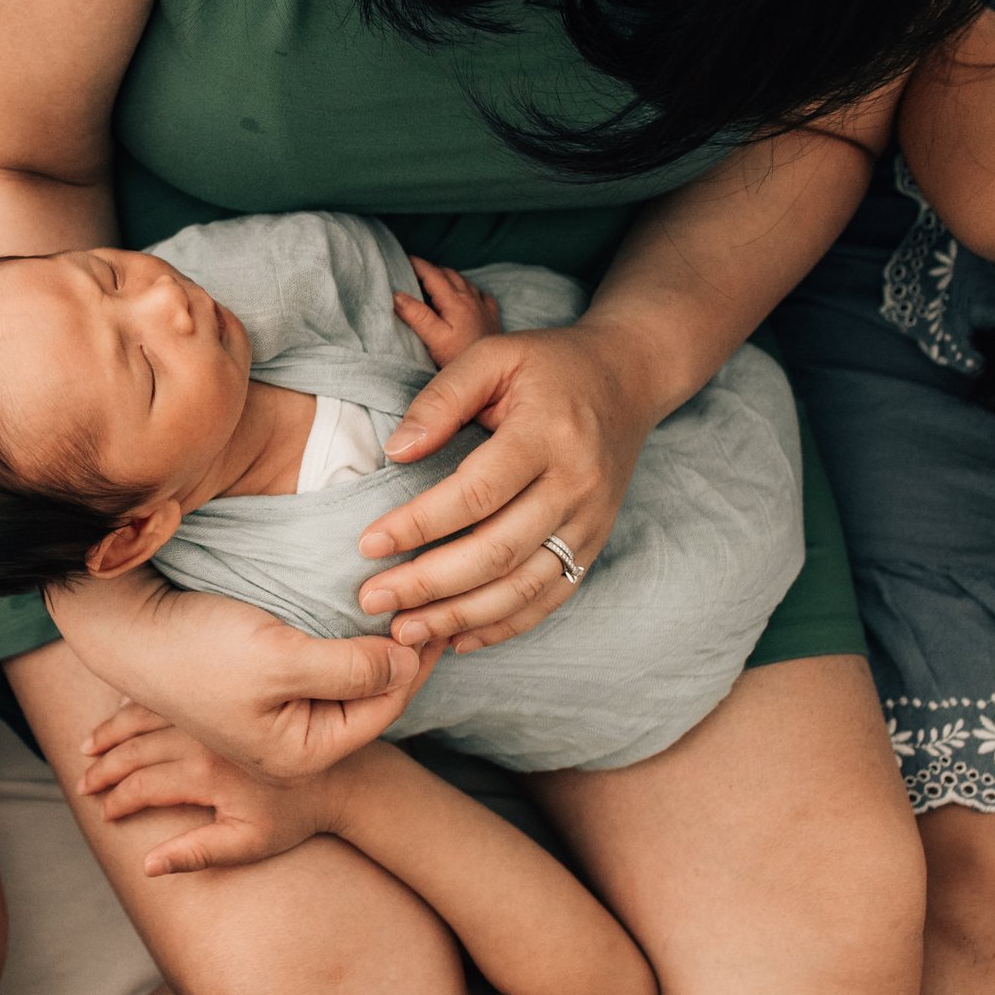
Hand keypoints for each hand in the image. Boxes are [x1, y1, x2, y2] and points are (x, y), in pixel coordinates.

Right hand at [54, 573, 434, 780]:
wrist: (128, 627)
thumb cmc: (197, 650)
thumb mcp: (282, 660)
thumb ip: (350, 667)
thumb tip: (408, 658)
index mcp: (300, 754)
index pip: (383, 709)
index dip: (414, 663)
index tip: (434, 616)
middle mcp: (293, 743)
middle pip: (368, 697)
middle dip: (399, 654)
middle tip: (429, 604)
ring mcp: (278, 715)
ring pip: (347, 679)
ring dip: (374, 644)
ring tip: (404, 604)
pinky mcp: (265, 685)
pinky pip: (322, 665)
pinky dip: (344, 639)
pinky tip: (359, 609)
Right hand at [78, 709, 352, 876]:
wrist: (341, 770)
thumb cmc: (297, 814)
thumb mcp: (251, 843)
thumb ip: (197, 853)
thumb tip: (146, 865)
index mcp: (202, 773)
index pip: (143, 784)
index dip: (117, 800)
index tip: (101, 812)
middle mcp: (201, 737)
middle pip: (137, 748)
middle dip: (105, 766)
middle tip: (83, 781)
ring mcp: (212, 712)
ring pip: (147, 717)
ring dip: (114, 732)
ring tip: (88, 746)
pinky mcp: (226, 695)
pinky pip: (171, 695)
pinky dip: (142, 702)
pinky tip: (126, 704)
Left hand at [357, 321, 653, 653]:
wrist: (627, 380)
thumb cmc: (547, 365)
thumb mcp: (493, 356)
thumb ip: (441, 399)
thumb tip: (395, 452)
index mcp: (547, 435)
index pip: (476, 492)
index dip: (419, 523)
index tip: (367, 543)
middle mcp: (576, 486)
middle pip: (497, 551)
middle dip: (429, 584)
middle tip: (371, 600)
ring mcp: (590, 522)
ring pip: (523, 588)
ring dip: (459, 616)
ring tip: (403, 631)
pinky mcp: (594, 544)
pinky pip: (550, 598)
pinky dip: (503, 625)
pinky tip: (456, 638)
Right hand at [393, 255, 501, 367]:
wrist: (492, 372)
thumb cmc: (461, 358)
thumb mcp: (435, 339)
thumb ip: (417, 315)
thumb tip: (397, 295)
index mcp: (454, 300)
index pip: (432, 274)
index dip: (416, 264)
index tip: (402, 259)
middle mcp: (470, 298)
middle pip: (447, 273)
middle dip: (429, 269)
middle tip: (412, 270)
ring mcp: (482, 305)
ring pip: (463, 280)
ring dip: (447, 276)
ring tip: (432, 280)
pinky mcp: (491, 316)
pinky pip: (479, 293)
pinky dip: (467, 288)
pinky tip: (464, 294)